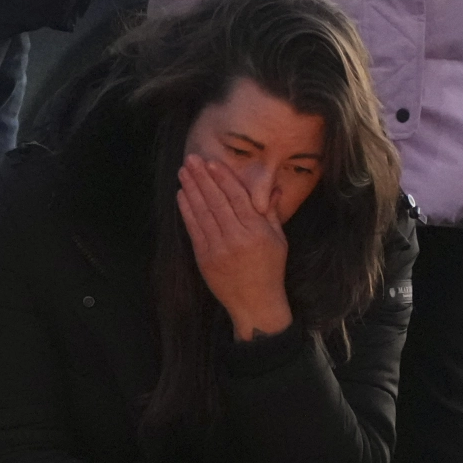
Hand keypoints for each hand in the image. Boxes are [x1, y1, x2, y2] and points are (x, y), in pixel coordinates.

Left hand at [176, 153, 293, 340]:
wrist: (256, 303)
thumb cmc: (270, 270)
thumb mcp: (279, 240)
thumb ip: (272, 213)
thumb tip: (272, 189)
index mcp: (257, 231)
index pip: (237, 197)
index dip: (222, 178)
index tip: (212, 163)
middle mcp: (237, 238)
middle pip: (217, 201)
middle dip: (202, 178)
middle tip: (192, 159)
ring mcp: (219, 249)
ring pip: (203, 212)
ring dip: (192, 189)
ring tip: (184, 171)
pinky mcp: (206, 259)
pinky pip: (194, 230)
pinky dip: (187, 211)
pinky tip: (182, 195)